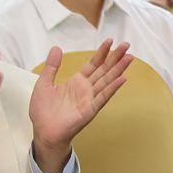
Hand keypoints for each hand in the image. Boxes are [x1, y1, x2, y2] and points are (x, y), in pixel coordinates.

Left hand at [30, 39, 131, 172]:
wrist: (43, 131)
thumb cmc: (43, 111)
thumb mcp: (43, 84)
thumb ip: (51, 67)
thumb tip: (56, 48)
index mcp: (76, 82)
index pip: (92, 64)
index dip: (101, 53)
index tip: (110, 41)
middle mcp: (86, 89)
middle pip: (104, 70)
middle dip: (115, 57)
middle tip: (127, 45)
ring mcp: (89, 99)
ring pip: (107, 81)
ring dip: (118, 70)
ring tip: (129, 58)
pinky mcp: (89, 110)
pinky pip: (102, 98)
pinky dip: (112, 89)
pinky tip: (122, 79)